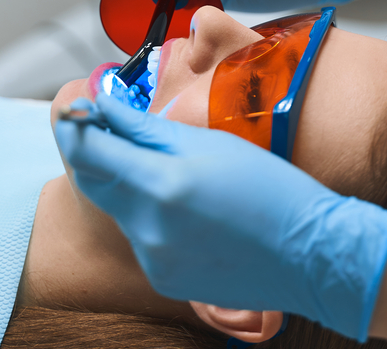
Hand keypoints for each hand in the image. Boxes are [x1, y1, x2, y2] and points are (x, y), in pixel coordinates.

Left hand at [54, 92, 386, 341]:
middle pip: (93, 182)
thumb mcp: (210, 144)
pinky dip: (149, 215)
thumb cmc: (271, 191)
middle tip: (105, 127)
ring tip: (167, 168)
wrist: (310, 254)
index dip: (76, 125)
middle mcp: (147, 228)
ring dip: (126, 185)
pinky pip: (141, 238)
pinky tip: (185, 206)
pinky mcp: (163, 279)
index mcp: (159, 185)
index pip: (89, 150)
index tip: (76, 108)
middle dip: (93, 152)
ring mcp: (153, 260)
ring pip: (119, 210)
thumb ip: (148, 128)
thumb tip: (107, 107)